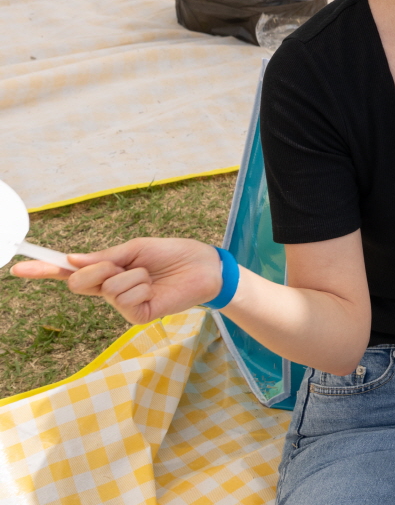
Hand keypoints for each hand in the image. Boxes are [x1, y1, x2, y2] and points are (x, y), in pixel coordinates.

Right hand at [12, 237, 223, 325]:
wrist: (204, 266)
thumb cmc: (173, 254)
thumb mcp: (137, 248)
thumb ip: (106, 256)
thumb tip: (72, 260)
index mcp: (107, 271)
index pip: (70, 273)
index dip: (44, 269)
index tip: (18, 267)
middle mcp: (109, 290)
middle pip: (78, 282)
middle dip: (98, 268)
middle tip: (124, 263)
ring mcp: (121, 306)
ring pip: (107, 287)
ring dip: (131, 274)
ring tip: (151, 275)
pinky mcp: (136, 316)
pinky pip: (124, 298)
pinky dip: (139, 286)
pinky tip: (153, 287)